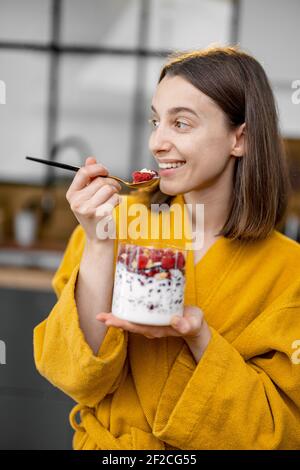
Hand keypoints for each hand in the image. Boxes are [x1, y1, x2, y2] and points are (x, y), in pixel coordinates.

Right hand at [66, 157, 121, 242]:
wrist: (98, 237)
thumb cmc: (94, 214)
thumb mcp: (88, 195)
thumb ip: (89, 177)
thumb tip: (90, 159)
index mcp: (72, 194)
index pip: (83, 172)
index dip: (97, 168)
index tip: (105, 170)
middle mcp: (76, 202)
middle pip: (100, 181)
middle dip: (111, 182)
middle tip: (115, 187)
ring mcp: (87, 209)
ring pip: (108, 189)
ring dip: (115, 191)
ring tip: (114, 198)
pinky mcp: (100, 215)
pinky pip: (115, 198)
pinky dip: (118, 200)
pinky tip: (114, 206)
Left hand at [96, 305, 210, 344]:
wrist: (196, 324)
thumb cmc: (194, 323)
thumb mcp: (193, 323)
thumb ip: (186, 324)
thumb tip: (174, 321)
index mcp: (158, 329)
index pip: (137, 327)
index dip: (123, 323)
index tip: (110, 321)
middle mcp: (151, 328)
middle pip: (130, 325)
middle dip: (115, 321)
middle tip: (99, 316)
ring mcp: (151, 323)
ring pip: (131, 321)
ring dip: (117, 317)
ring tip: (103, 314)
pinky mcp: (152, 317)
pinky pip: (137, 315)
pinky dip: (127, 310)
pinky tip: (119, 305)